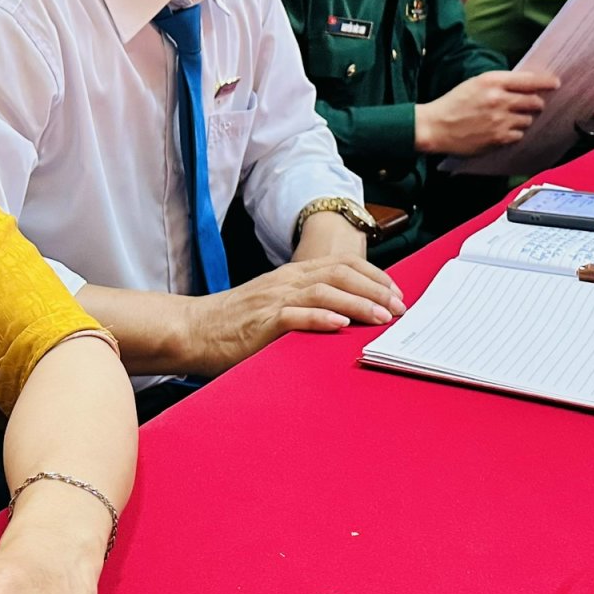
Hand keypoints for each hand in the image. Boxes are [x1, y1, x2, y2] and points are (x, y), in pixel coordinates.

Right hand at [192, 257, 404, 372]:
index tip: (396, 292)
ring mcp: (274, 300)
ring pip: (325, 292)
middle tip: (400, 307)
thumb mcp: (274, 303)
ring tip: (381, 317)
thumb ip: (305, 302)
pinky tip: (340, 326)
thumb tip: (345, 313)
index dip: (374, 276)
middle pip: (340, 274)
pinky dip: (321, 318)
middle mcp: (287, 281)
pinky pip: (296, 316)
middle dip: (375, 289)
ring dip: (358, 304)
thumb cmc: (234, 323)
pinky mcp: (262, 322)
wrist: (193, 329)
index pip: (342, 264)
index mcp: (292, 275)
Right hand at [414, 69, 560, 155]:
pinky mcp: (498, 138)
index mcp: (492, 81)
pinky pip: (519, 135)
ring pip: (528, 120)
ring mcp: (500, 121)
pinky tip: (500, 130)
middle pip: (535, 101)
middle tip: (529, 105)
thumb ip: (500, 83)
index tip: (555, 83)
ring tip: (506, 119)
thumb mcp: (475, 83)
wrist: (435, 127)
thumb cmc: (454, 103)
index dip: (546, 82)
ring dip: (522, 119)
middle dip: (535, 103)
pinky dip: (513, 133)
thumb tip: (525, 86)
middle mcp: (499, 100)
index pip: (529, 80)